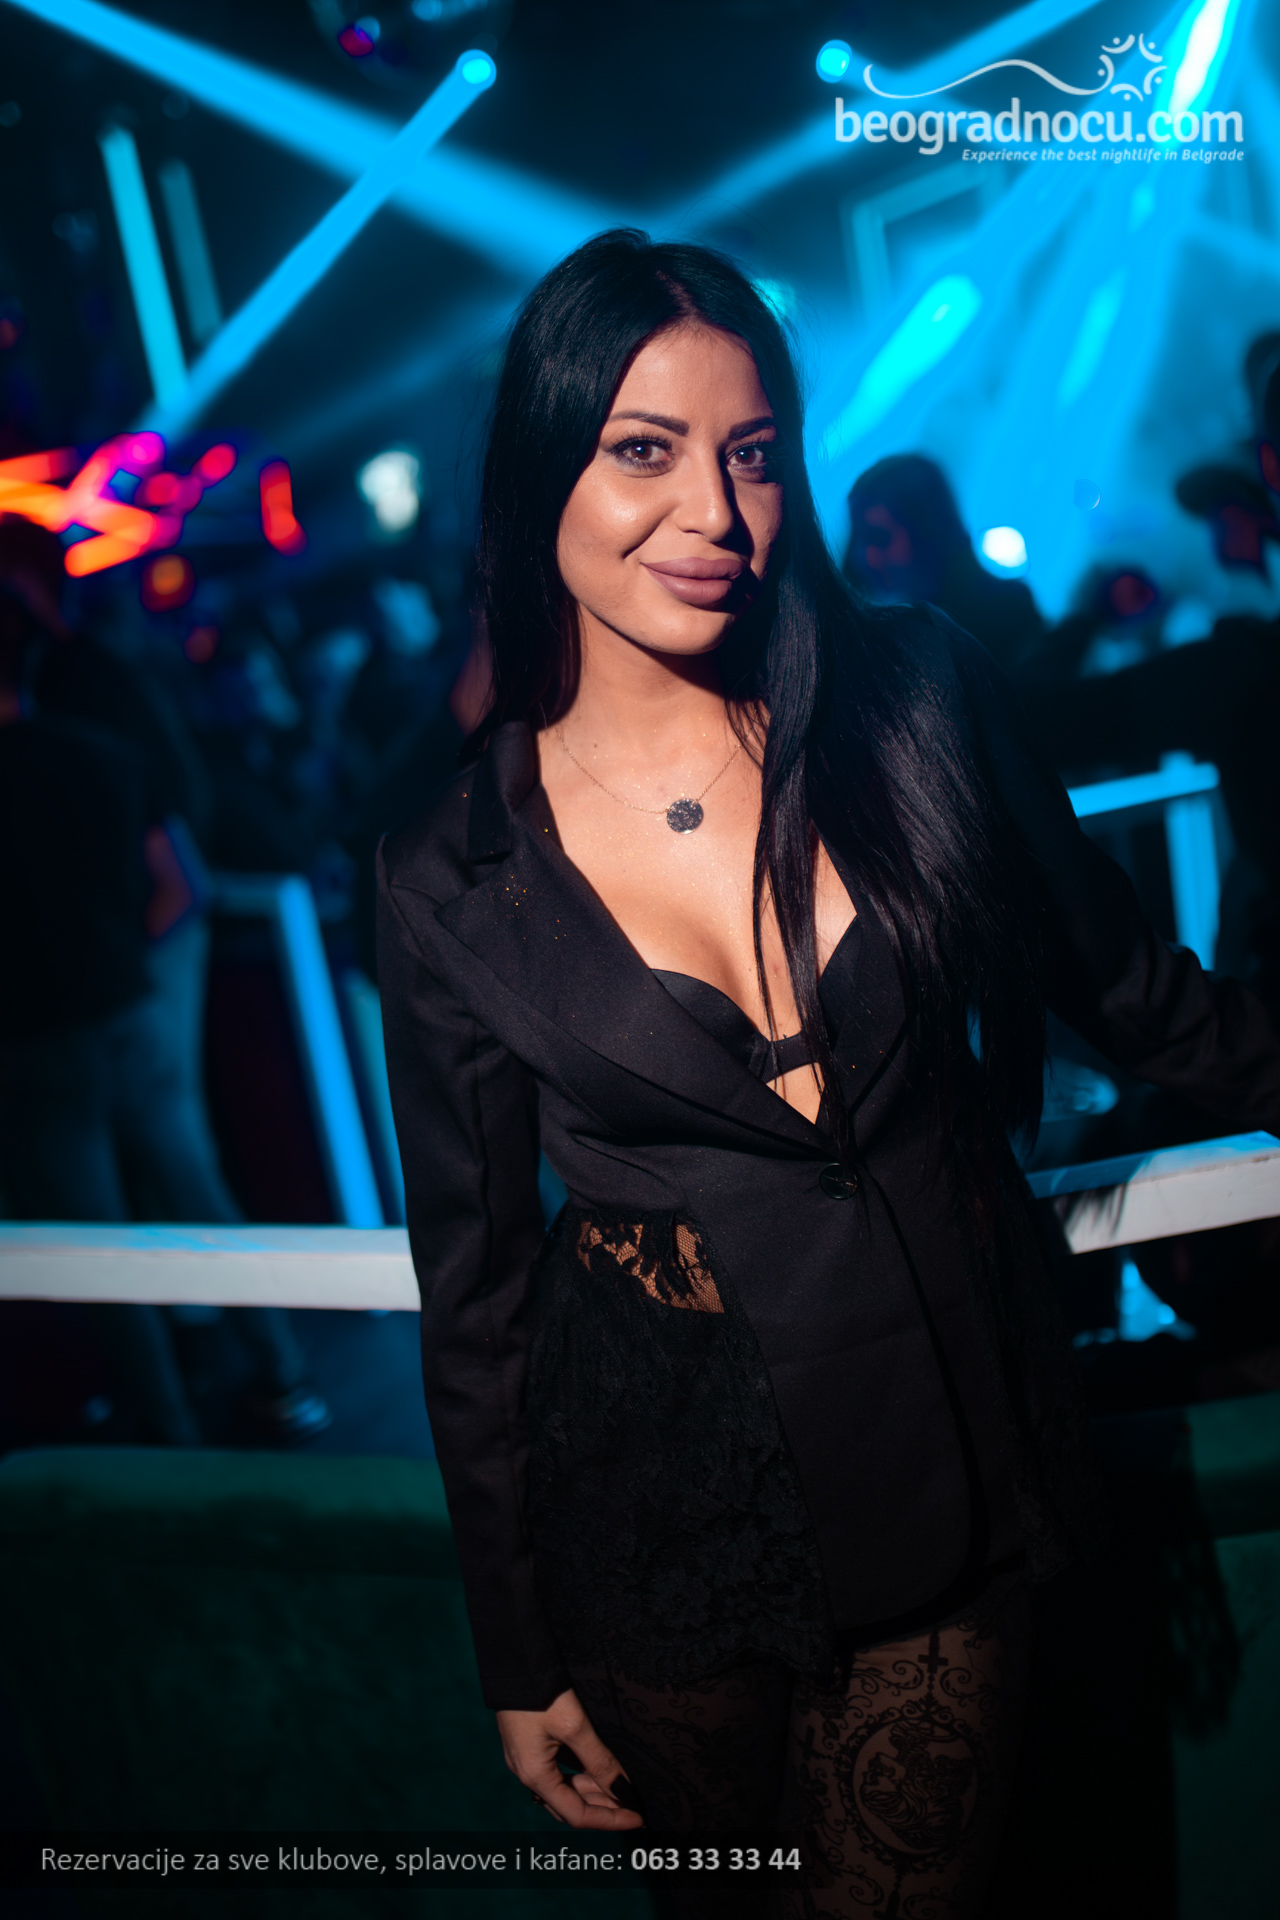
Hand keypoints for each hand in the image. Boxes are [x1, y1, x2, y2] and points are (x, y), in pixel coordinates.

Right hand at [496, 1689, 643, 1829]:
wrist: (512, 1658)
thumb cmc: (540, 1692)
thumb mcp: (575, 1726)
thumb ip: (599, 1761)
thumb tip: (624, 1792)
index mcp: (535, 1776)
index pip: (577, 1815)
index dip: (609, 1819)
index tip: (637, 1819)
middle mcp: (527, 1773)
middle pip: (569, 1805)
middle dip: (602, 1807)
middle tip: (633, 1803)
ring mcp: (525, 1759)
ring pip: (562, 1788)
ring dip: (591, 1790)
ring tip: (621, 1786)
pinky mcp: (527, 1743)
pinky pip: (556, 1771)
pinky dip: (578, 1774)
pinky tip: (598, 1768)